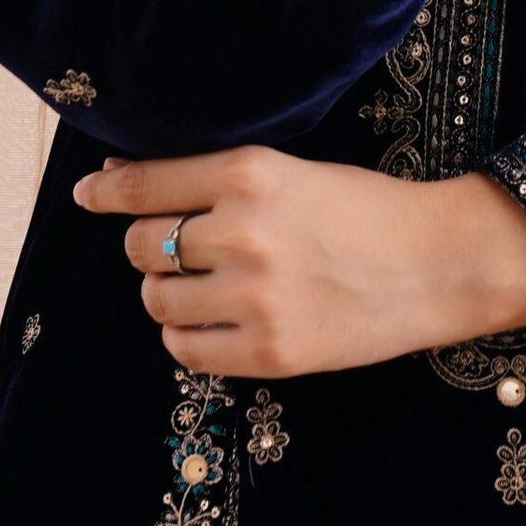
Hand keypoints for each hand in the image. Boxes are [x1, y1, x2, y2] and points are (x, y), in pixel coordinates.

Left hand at [71, 142, 525, 374]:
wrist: (436, 263)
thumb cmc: (365, 209)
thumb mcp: (292, 172)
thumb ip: (216, 181)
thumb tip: (126, 184)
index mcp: (251, 174)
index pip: (145, 185)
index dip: (106, 191)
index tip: (88, 193)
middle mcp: (243, 232)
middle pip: (142, 245)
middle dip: (152, 246)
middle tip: (186, 248)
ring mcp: (253, 297)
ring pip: (157, 299)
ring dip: (169, 292)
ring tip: (212, 286)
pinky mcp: (267, 353)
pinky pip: (183, 349)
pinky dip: (187, 336)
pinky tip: (218, 320)